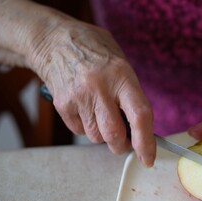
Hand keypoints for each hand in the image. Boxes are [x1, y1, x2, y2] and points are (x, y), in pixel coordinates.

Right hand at [28, 19, 155, 165]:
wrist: (53, 40)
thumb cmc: (94, 51)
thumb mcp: (120, 62)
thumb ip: (131, 92)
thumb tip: (140, 127)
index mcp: (121, 75)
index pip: (140, 115)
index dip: (146, 142)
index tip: (148, 158)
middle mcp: (100, 87)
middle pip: (115, 134)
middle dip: (121, 145)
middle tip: (122, 141)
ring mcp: (79, 96)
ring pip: (96, 137)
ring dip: (102, 134)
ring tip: (99, 113)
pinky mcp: (62, 104)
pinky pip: (79, 131)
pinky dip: (85, 128)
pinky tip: (85, 109)